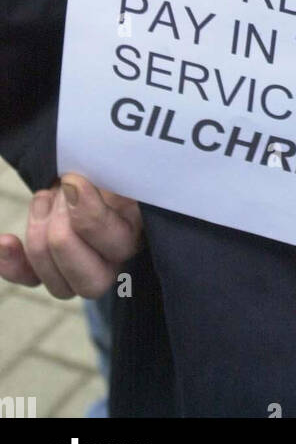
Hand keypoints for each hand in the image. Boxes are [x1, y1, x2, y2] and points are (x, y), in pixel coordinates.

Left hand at [0, 174, 141, 299]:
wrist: (93, 166)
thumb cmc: (109, 164)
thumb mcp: (119, 165)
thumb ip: (115, 171)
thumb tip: (81, 182)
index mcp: (135, 236)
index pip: (117, 245)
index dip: (89, 214)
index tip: (72, 181)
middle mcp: (111, 265)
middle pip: (87, 279)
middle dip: (62, 230)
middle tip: (60, 191)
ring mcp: (76, 273)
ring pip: (50, 278)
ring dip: (39, 229)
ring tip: (45, 195)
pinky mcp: (49, 270)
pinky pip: (28, 278)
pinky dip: (11, 262)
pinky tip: (5, 240)